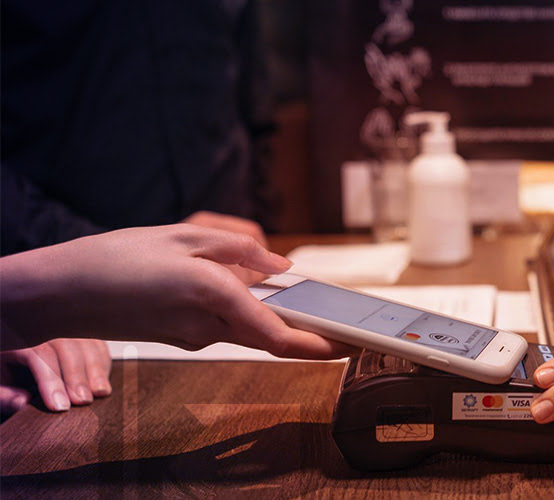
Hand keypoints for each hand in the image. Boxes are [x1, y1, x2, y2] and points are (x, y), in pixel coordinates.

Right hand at [1, 225, 354, 359]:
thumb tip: (282, 265)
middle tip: (337, 318)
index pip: (277, 333)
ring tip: (274, 287)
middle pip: (270, 333)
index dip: (317, 343)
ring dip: (265, 309)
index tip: (347, 345)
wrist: (64, 291)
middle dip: (304, 329)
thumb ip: (241, 249)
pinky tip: (227, 284)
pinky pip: (223, 323)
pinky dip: (236, 306)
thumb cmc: (118, 257)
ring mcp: (194, 338)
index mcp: (212, 294)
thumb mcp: (185, 233)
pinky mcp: (184, 339)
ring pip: (246, 326)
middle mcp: (207, 326)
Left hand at [1, 339, 110, 414]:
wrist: (14, 363)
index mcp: (17, 340)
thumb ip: (5, 396)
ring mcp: (64, 327)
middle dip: (76, 376)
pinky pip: (97, 343)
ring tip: (100, 393)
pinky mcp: (81, 333)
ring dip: (95, 369)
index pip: (39, 355)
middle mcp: (41, 328)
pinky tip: (102, 383)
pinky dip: (102, 362)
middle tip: (83, 401)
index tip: (60, 406)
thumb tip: (23, 401)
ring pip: (86, 342)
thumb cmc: (7, 374)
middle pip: (66, 346)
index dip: (51, 381)